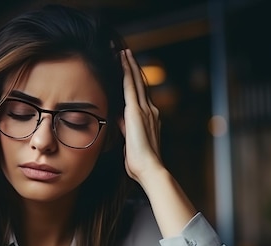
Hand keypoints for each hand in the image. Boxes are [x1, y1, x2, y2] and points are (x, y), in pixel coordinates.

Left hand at [119, 49, 163, 184]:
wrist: (150, 168)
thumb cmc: (140, 163)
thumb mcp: (130, 143)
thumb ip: (126, 129)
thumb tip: (120, 120)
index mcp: (149, 119)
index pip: (139, 96)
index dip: (133, 82)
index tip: (127, 71)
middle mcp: (150, 111)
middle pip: (140, 84)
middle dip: (131, 68)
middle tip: (124, 53)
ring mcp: (145, 109)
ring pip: (135, 81)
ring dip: (128, 65)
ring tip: (121, 51)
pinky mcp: (136, 111)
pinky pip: (130, 86)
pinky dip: (126, 71)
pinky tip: (122, 59)